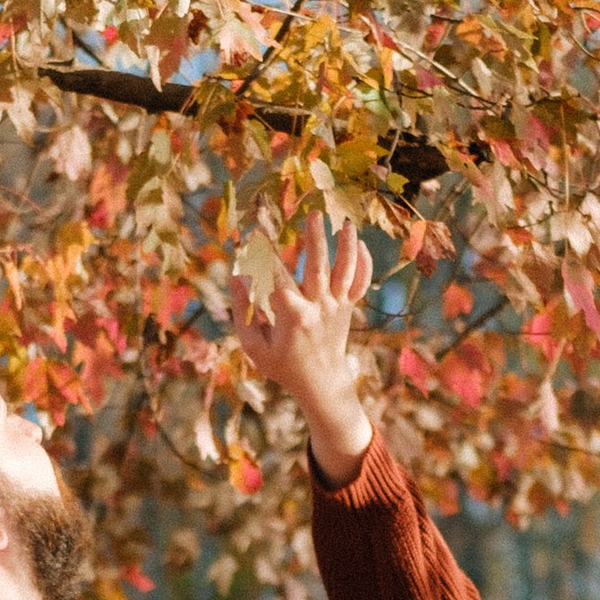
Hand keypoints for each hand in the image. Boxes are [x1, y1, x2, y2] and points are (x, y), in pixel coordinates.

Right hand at [232, 219, 374, 479]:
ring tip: (346, 224)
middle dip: (316, 240)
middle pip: (319, 267)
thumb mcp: (254, 346)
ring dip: (347, 247)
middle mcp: (318, 307)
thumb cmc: (282, 365)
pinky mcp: (348, 308)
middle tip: (313, 215)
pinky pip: (360, 284)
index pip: (277, 276)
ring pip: (345, 272)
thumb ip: (243, 311)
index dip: (264, 254)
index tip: (253, 234)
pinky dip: (363, 264)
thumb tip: (237, 277)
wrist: (321, 384)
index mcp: (293, 316)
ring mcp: (337, 307)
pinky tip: (360, 245)